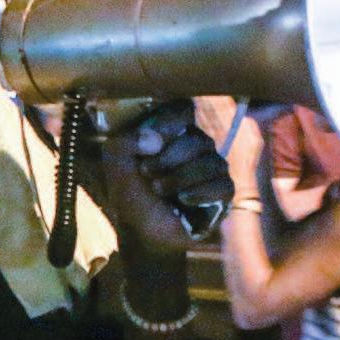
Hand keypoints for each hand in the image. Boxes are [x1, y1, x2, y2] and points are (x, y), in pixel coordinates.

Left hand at [101, 101, 232, 254]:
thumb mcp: (116, 162)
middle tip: (146, 172)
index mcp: (172, 131)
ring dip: (180, 178)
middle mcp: (196, 145)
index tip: (153, 141)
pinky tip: (183, 200)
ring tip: (159, 189)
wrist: (141, 229)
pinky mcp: (223, 191)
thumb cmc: (130, 191)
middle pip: (197, 139)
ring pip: (211, 162)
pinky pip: (222, 185)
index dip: (171, 121)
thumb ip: (125, 142)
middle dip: (168, 158)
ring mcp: (212, 167)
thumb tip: (154, 140)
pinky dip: (200, 193)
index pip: (184, 110)